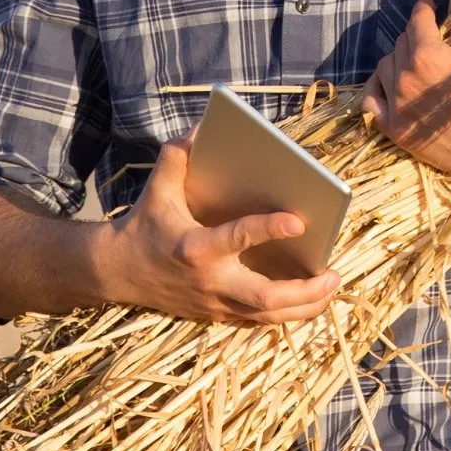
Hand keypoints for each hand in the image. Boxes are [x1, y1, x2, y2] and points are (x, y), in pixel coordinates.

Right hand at [99, 133, 341, 325]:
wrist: (117, 272)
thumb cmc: (143, 225)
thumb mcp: (157, 188)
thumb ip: (178, 157)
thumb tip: (204, 129)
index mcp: (195, 247)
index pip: (238, 238)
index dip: (269, 229)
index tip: (300, 221)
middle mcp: (208, 281)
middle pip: (263, 296)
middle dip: (303, 290)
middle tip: (333, 273)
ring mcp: (214, 304)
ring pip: (266, 317)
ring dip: (303, 307)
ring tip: (331, 287)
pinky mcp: (216, 315)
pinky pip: (257, 321)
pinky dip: (286, 313)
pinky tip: (309, 300)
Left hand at [360, 0, 450, 196]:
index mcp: (428, 55)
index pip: (417, 19)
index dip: (426, 8)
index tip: (432, 6)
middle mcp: (405, 79)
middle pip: (402, 41)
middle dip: (417, 34)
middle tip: (433, 35)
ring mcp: (397, 107)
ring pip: (385, 67)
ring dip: (400, 58)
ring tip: (418, 59)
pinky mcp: (396, 132)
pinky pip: (371, 102)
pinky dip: (377, 88)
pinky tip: (391, 84)